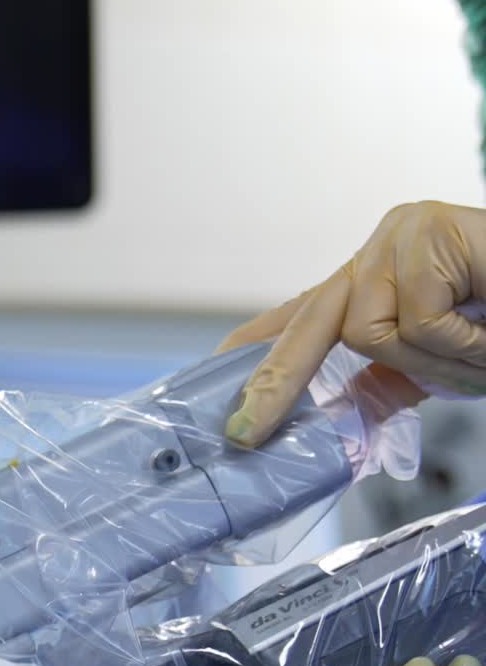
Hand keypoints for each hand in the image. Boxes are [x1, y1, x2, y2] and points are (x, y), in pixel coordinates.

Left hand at [219, 201, 485, 447]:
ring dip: (431, 363)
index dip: (255, 352)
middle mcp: (376, 253)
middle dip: (274, 383)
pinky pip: (416, 320)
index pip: (299, 317)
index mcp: (372, 283)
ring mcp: (399, 236)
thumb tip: (334, 426)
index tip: (208, 383)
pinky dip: (462, 346)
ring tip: (484, 357)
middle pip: (307, 324)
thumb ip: (386, 385)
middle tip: (243, 433)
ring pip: (366, 331)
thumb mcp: (440, 365)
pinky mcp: (427, 232)